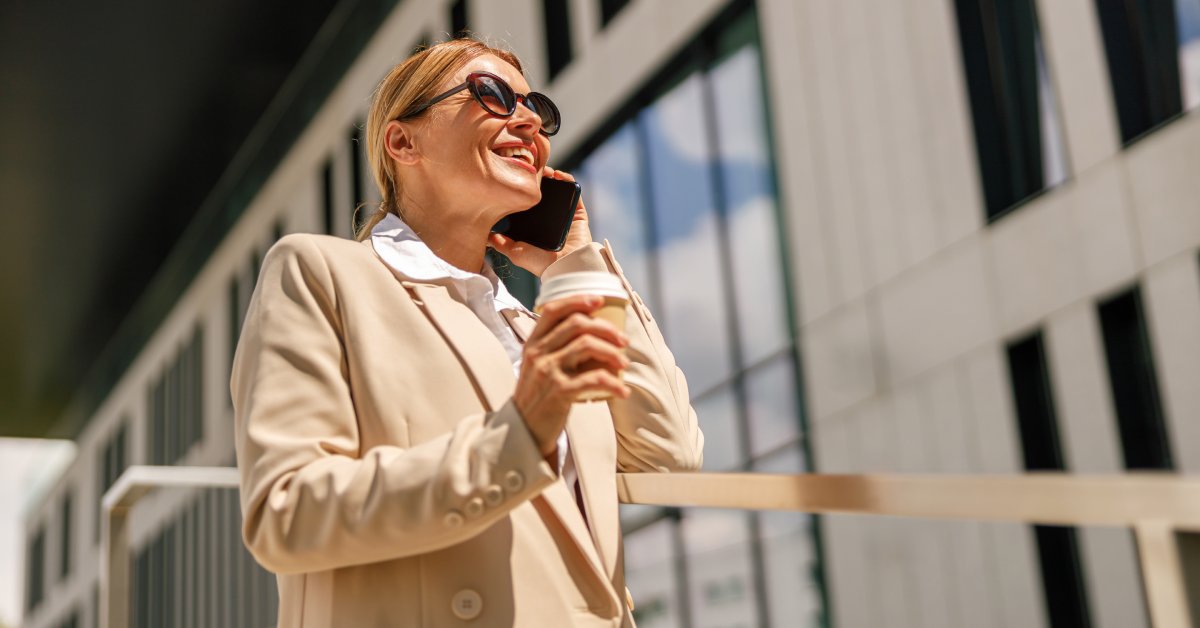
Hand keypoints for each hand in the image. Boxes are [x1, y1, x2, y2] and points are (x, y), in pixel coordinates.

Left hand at [488, 166, 592, 276]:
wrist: (565, 266)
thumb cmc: (540, 263)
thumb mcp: (514, 252)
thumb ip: (500, 242)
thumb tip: (485, 235)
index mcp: (533, 226)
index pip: (525, 204)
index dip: (520, 191)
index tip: (513, 178)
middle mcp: (548, 219)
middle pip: (540, 194)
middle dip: (535, 181)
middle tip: (528, 170)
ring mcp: (563, 214)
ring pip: (556, 189)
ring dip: (550, 177)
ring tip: (543, 170)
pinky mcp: (577, 212)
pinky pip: (574, 192)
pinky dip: (567, 180)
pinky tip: (558, 175)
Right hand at [513, 294, 630, 456]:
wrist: (523, 430)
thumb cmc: (537, 397)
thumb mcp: (536, 367)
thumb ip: (553, 348)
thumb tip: (589, 333)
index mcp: (532, 344)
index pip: (553, 310)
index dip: (578, 300)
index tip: (600, 301)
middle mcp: (538, 353)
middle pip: (577, 324)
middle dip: (606, 328)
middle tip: (623, 341)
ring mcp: (548, 371)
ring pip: (588, 346)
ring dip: (613, 353)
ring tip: (624, 363)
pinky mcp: (559, 392)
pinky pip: (594, 378)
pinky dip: (614, 383)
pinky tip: (622, 391)